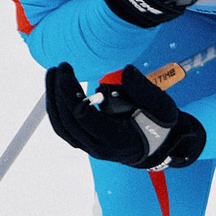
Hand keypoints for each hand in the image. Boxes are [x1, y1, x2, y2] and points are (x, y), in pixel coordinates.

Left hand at [45, 62, 205, 169]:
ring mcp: (91, 148)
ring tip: (52, 75)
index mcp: (116, 139)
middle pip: (68, 122)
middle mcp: (100, 148)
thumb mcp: (161, 106)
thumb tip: (126, 71)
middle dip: (58, 92)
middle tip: (58, 67)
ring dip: (53, 100)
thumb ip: (143, 89)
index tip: (67, 70)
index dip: (70, 92)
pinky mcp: (87, 143)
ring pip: (62, 128)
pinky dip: (58, 109)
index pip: (83, 117)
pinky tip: (58, 89)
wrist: (162, 146)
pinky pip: (65, 129)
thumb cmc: (161, 125)